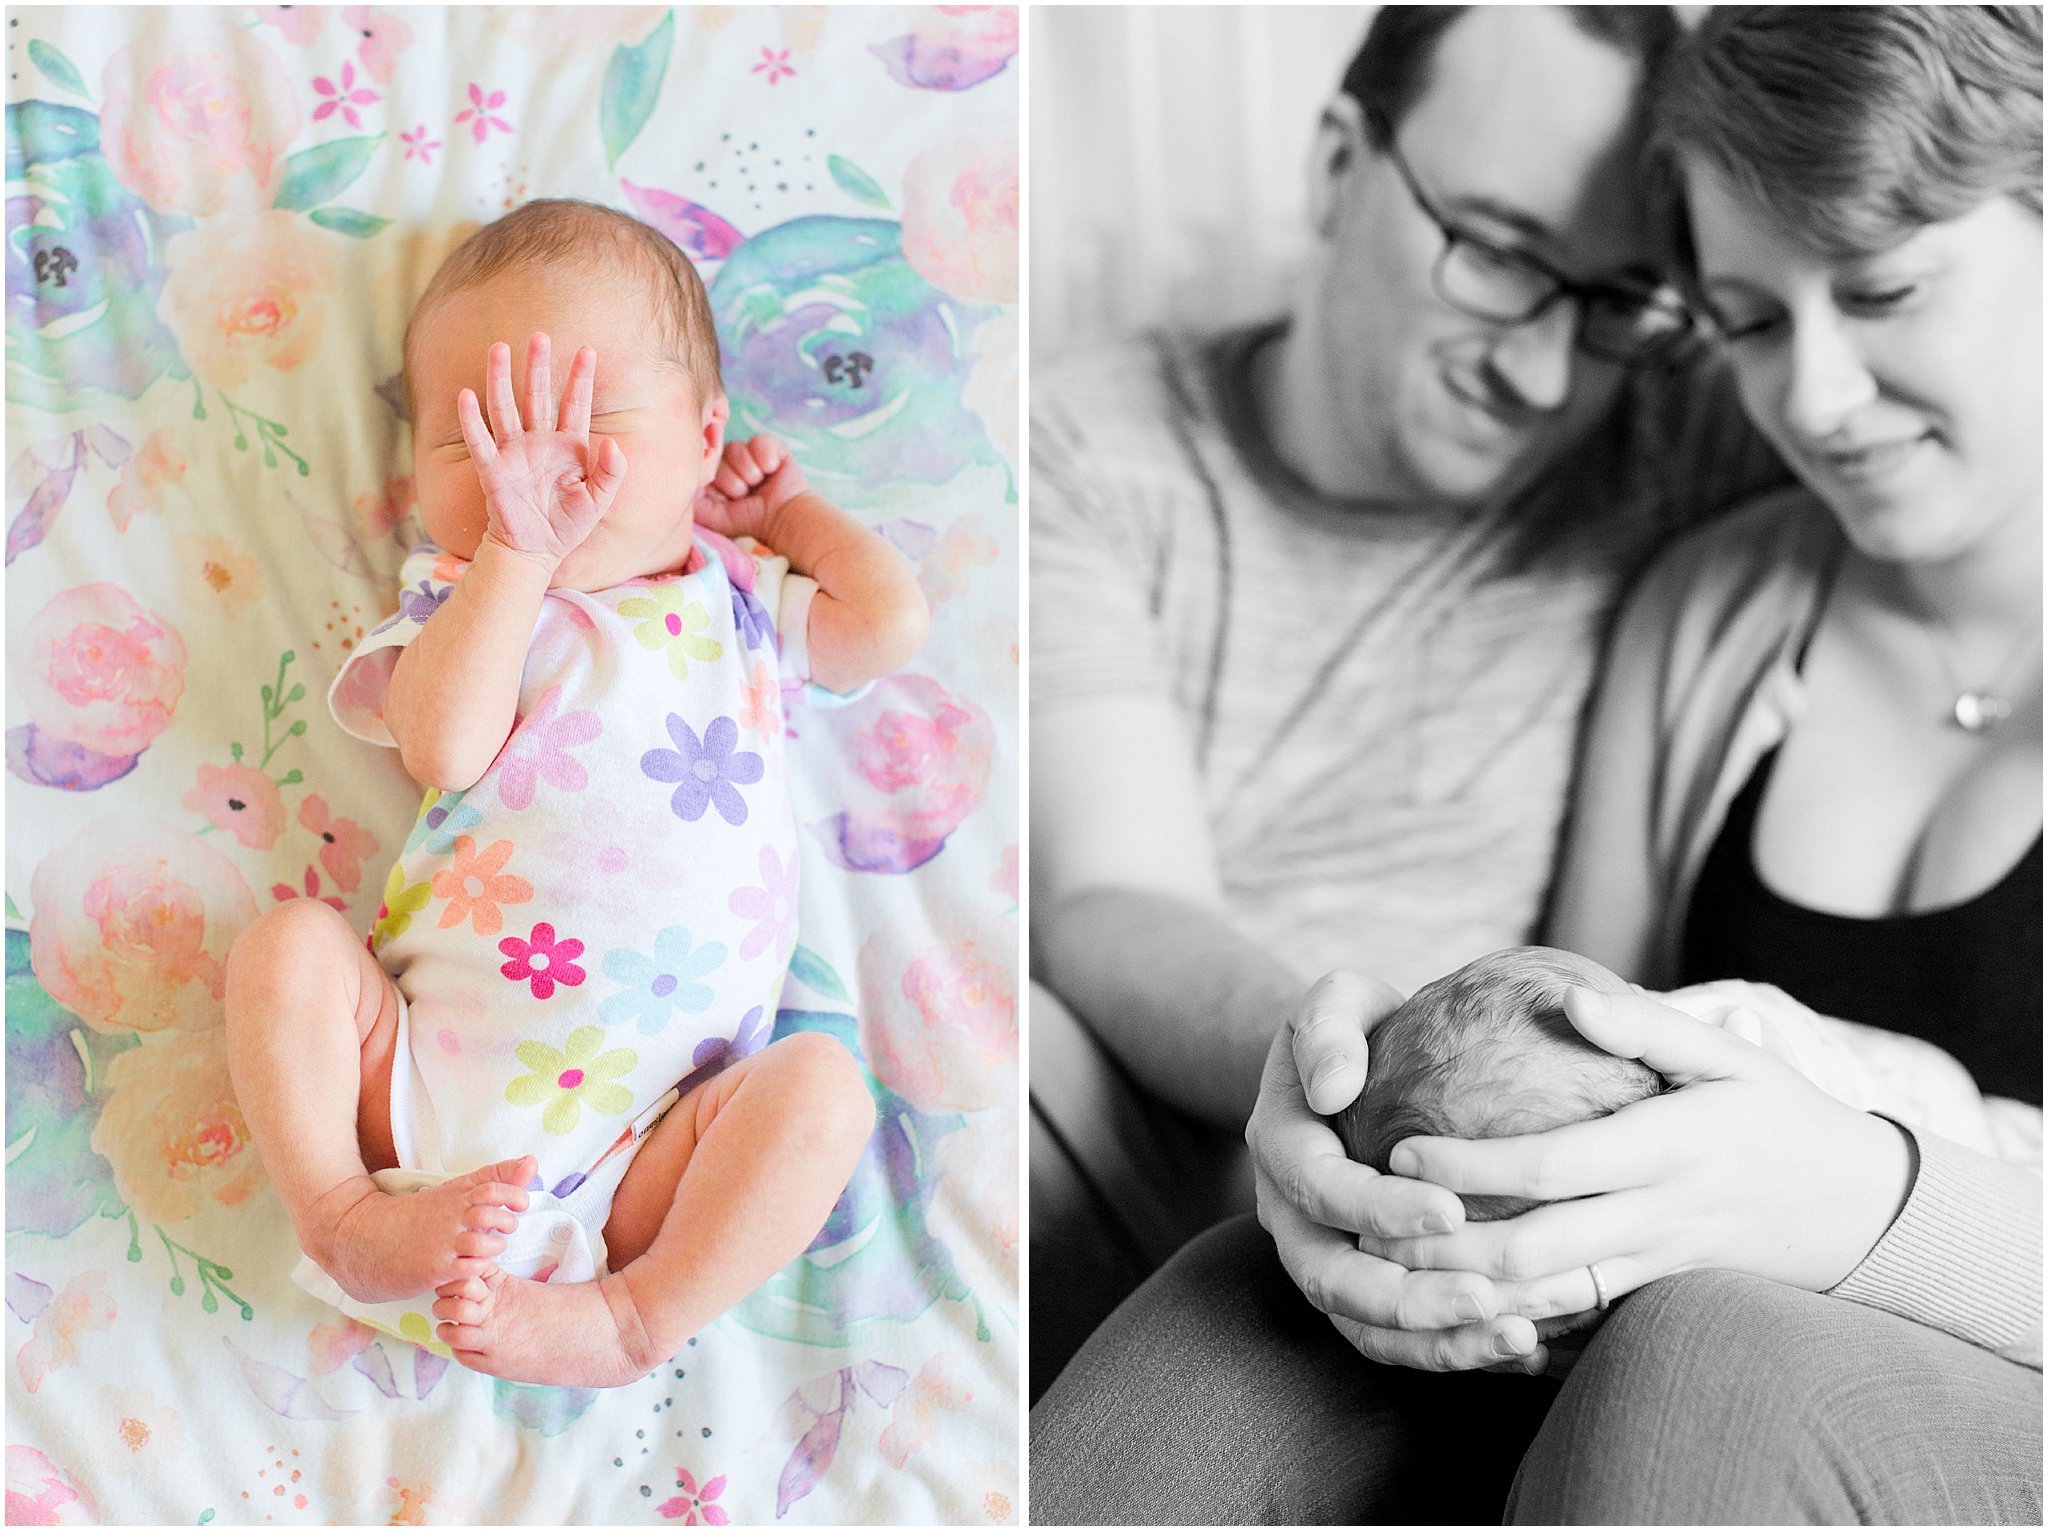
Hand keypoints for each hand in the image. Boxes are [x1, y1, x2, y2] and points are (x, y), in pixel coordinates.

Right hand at [457, 335, 626, 571]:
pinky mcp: (493, 471)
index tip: (588, 350)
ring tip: (499, 348)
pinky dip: (472, 420)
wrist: (537, 551)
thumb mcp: (599, 501)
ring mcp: (514, 454)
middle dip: (538, 367)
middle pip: (538, 397)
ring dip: (501, 379)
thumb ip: (611, 474)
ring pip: (506, 408)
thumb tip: (613, 445)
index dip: (581, 379)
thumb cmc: (569, 525)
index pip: (575, 405)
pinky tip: (466, 396)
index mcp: (567, 447)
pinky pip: (480, 442)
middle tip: (540, 336)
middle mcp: (539, 443)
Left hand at [693, 433, 808, 538]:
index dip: (715, 482)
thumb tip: (685, 475)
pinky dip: (766, 460)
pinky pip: (758, 441)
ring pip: (735, 449)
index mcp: (715, 475)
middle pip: (719, 457)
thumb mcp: (712, 515)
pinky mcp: (770, 445)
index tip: (727, 500)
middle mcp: (730, 461)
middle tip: (746, 495)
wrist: (783, 520)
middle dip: (732, 481)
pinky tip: (772, 472)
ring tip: (759, 485)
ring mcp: (749, 452)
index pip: (703, 463)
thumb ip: (692, 498)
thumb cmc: (748, 520)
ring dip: (749, 473)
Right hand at [1246, 971, 1548, 1373]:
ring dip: (1436, 1343)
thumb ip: (1327, 1027)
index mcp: (1279, 1147)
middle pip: (1331, 1282)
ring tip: (1517, 1336)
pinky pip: (1400, 1343)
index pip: (1319, 1191)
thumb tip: (1331, 1089)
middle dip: (1407, 1300)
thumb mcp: (1336, 1000)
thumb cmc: (1358, 1028)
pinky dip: (1455, 1353)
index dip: (1378, 1209)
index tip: (1452, 1209)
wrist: (1349, 1073)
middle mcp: (1291, 1218)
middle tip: (1486, 1296)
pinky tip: (1526, 1350)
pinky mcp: (1364, 1292)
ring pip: (1364, 1329)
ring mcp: (1323, 1260)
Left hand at [1360, 987, 1913, 1320]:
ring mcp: (1656, 1266)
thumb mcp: (1724, 1054)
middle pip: (1534, 1251)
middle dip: (1444, 1250)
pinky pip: (1576, 1318)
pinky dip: (1513, 1321)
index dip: (1468, 1168)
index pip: (1550, 1167)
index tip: (1400, 1154)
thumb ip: (1644, 1024)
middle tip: (1370, 1227)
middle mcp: (1656, 1217)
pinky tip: (1452, 1309)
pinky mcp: (1655, 1294)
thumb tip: (1567, 996)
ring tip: (1390, 1275)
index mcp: (1665, 1149)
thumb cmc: (1776, 1113)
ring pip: (1548, 1300)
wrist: (1857, 1209)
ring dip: (1466, 1296)